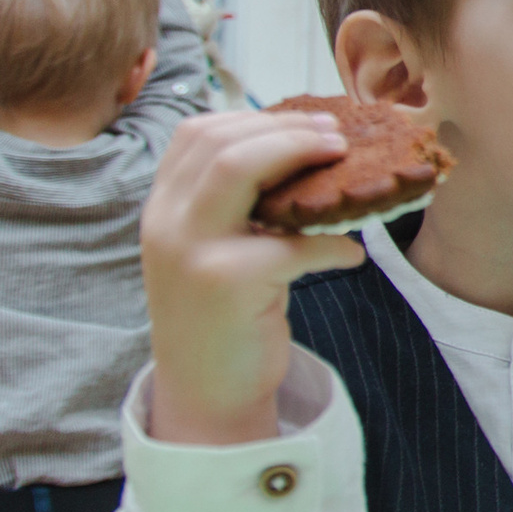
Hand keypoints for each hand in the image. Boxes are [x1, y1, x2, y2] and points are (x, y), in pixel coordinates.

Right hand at [140, 110, 361, 444]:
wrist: (207, 393)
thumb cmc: (223, 315)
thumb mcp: (213, 250)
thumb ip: (236, 205)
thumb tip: (307, 151)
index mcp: (161, 208)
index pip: (196, 134)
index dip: (254, 118)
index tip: (304, 123)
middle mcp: (166, 223)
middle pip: (220, 142)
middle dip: (287, 129)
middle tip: (337, 136)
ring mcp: (191, 251)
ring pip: (237, 169)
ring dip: (299, 154)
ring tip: (344, 163)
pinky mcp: (227, 284)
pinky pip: (292, 243)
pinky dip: (332, 243)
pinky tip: (351, 255)